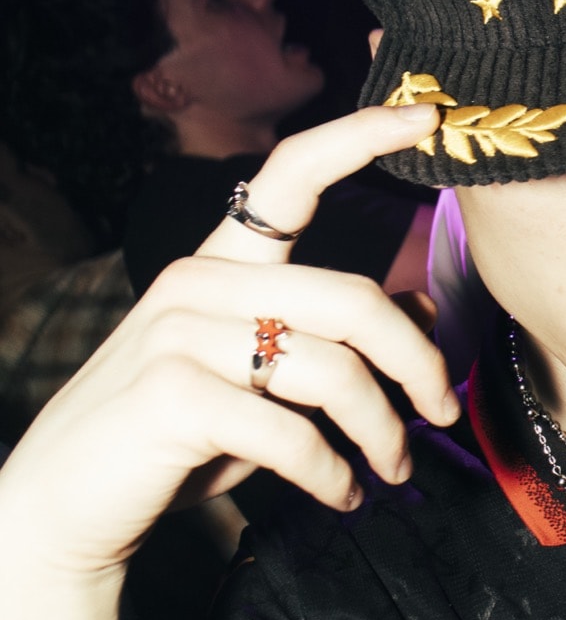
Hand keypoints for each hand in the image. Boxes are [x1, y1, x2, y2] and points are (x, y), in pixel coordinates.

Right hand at [0, 103, 453, 580]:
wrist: (67, 503)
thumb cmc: (172, 441)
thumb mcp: (257, 381)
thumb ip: (329, 340)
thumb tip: (422, 308)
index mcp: (218, 265)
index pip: (291, 175)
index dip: (359, 137)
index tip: (425, 116)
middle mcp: (196, 283)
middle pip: (351, 301)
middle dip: (418, 363)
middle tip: (444, 413)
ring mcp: (180, 335)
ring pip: (334, 374)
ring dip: (381, 434)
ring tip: (390, 472)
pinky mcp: (173, 397)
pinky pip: (293, 434)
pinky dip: (332, 475)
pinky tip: (342, 496)